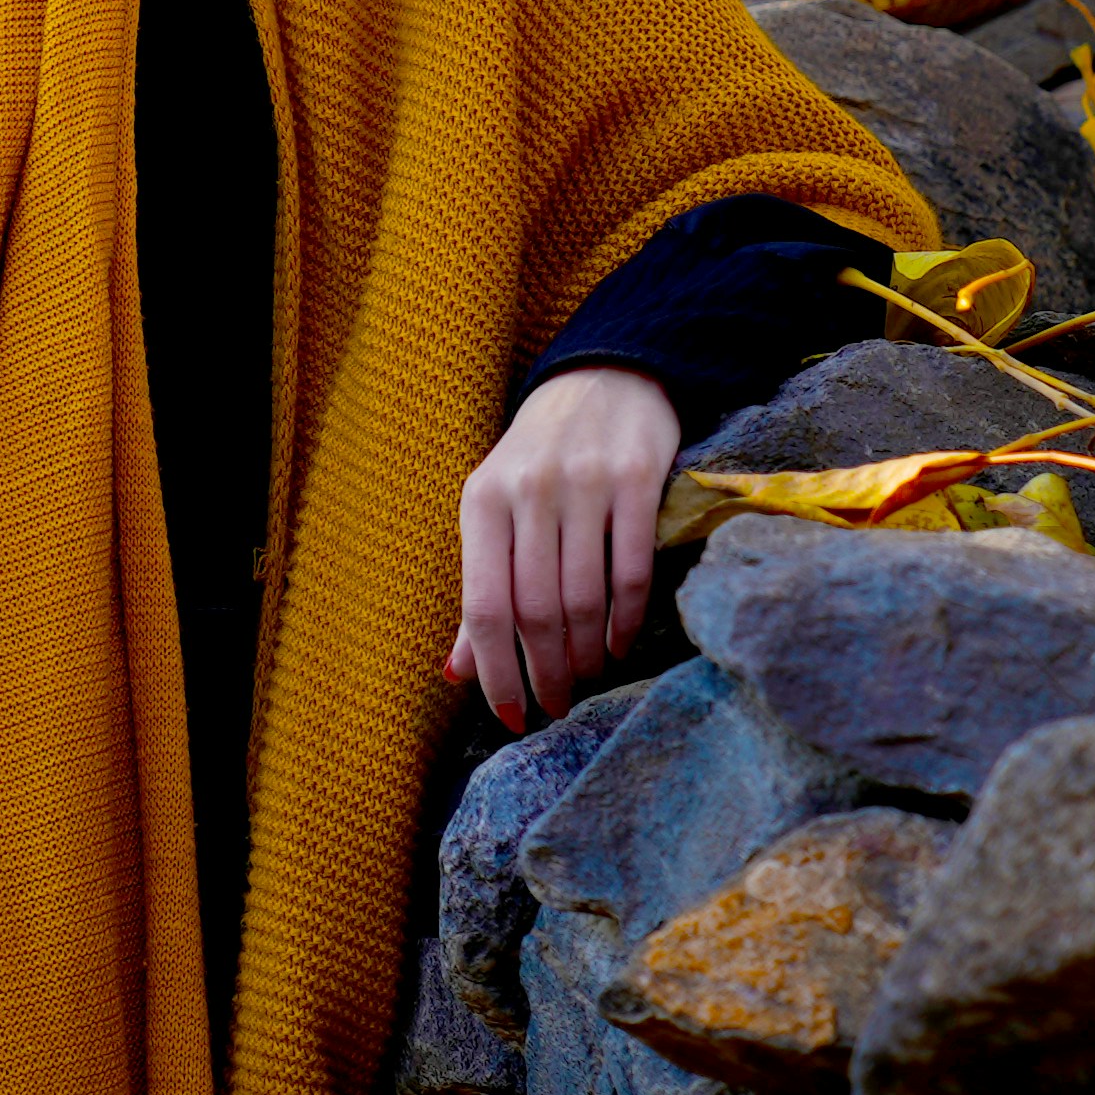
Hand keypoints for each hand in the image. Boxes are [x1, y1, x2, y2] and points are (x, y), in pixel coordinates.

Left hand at [445, 363, 675, 730]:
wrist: (603, 380)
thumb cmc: (538, 460)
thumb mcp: (494, 510)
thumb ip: (481, 588)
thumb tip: (457, 672)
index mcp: (481, 501)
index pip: (483, 606)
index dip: (496, 671)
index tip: (510, 715)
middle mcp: (528, 491)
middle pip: (535, 610)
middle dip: (545, 672)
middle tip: (555, 704)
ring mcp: (584, 483)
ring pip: (583, 597)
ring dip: (585, 653)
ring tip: (585, 675)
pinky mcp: (637, 479)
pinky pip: (631, 570)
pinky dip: (626, 621)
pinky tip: (619, 645)